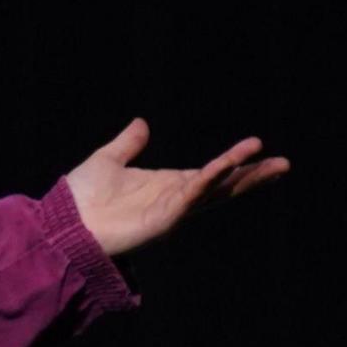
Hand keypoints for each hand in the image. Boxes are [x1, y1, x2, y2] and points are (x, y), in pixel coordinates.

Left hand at [62, 119, 288, 257]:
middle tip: (284, 164)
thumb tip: (142, 123)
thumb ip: (128, 144)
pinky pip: (189, 196)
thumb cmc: (80, 199)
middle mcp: (174, 199)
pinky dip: (207, 181)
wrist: (62, 223)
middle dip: (252, 176)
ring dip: (240, 175)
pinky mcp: (162, 220)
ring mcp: (171, 211)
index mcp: (166, 186)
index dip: (234, 162)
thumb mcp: (107, 161)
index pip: (209, 173)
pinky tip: (223, 166)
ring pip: (213, 190)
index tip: (259, 147)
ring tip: (271, 163)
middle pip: (222, 185)